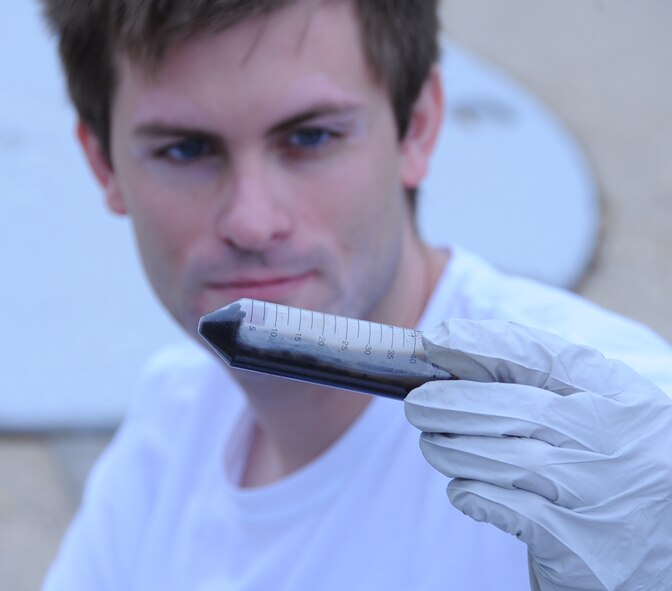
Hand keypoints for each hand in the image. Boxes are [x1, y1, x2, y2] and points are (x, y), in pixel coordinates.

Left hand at [404, 319, 671, 590]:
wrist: (668, 560)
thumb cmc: (618, 476)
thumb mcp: (605, 422)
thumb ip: (549, 391)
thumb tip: (461, 362)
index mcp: (624, 399)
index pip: (543, 355)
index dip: (481, 342)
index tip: (437, 338)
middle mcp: (616, 441)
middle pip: (510, 407)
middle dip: (449, 402)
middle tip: (417, 404)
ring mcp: (598, 494)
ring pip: (497, 457)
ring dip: (450, 449)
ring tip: (433, 445)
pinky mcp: (577, 546)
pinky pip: (500, 505)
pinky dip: (469, 492)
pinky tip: (463, 488)